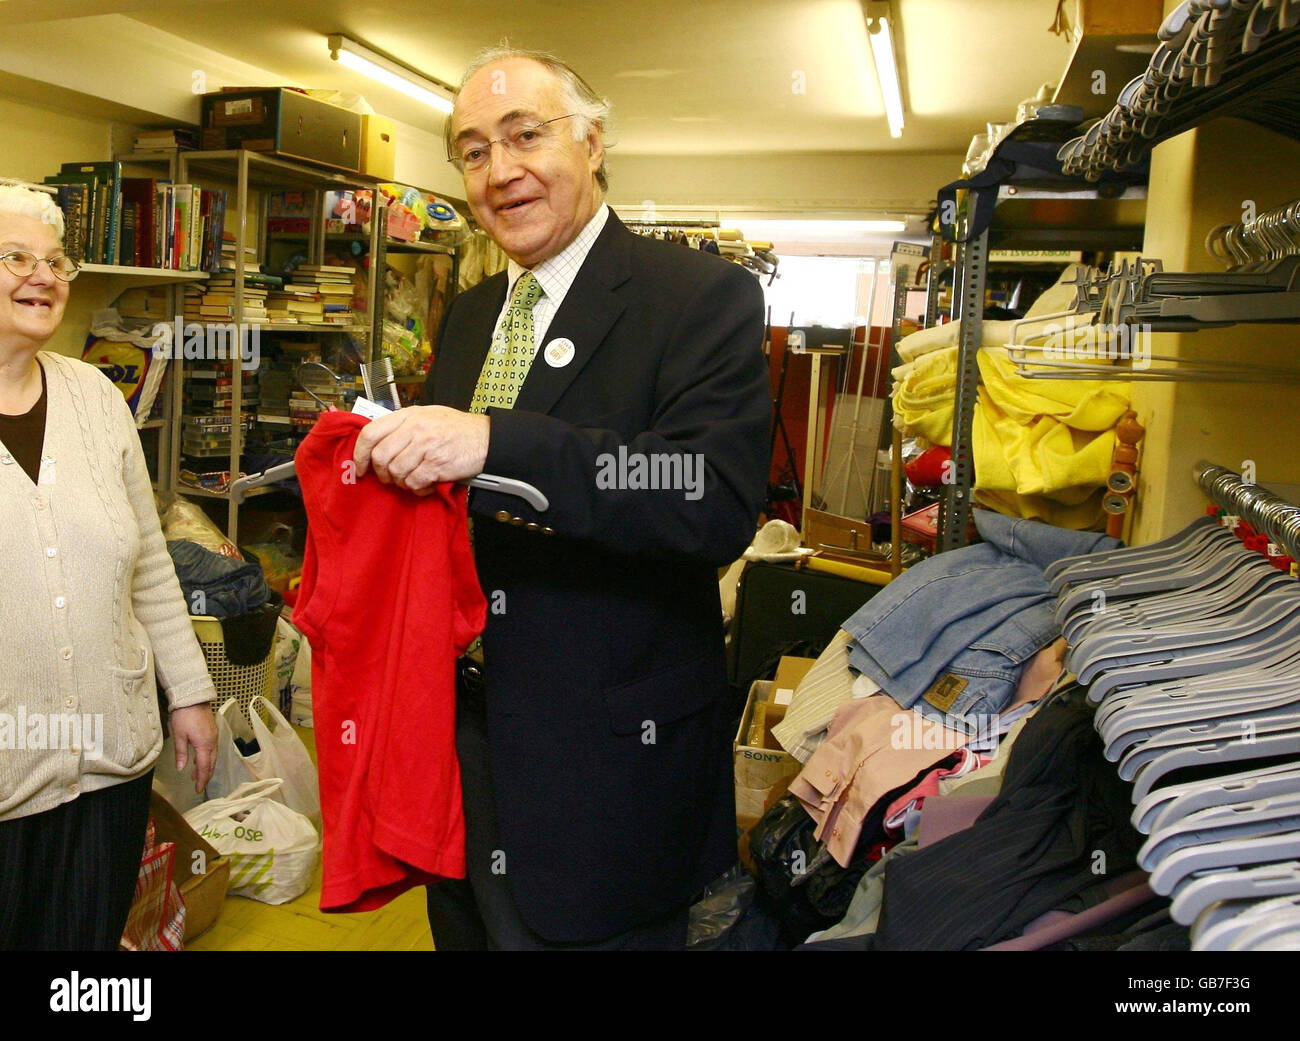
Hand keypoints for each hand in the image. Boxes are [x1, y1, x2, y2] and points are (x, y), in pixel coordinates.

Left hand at [171, 704, 217, 794]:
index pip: (204, 767)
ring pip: (213, 756)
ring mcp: (214, 736)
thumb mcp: (179, 735)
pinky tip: (199, 759)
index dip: (201, 779)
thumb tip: (181, 769)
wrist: (193, 697)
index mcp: (204, 744)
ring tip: (196, 775)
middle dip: (205, 776)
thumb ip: (181, 753)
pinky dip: (207, 758)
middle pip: (211, 763)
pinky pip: (212, 749)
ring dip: (206, 767)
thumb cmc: (184, 716)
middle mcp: (212, 742)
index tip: (198, 790)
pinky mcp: (212, 731)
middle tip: (199, 786)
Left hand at [352, 405, 489, 492]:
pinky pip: (415, 483)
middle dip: (382, 473)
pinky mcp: (437, 464)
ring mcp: (426, 446)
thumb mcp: (427, 416)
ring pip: (396, 472)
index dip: (359, 453)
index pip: (371, 433)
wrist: (486, 438)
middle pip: (381, 457)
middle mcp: (415, 428)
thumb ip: (402, 426)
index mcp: (409, 415)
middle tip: (390, 478)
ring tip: (413, 479)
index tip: (360, 467)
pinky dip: (417, 489)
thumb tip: (377, 444)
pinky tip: (426, 484)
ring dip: (401, 482)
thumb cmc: (456, 428)